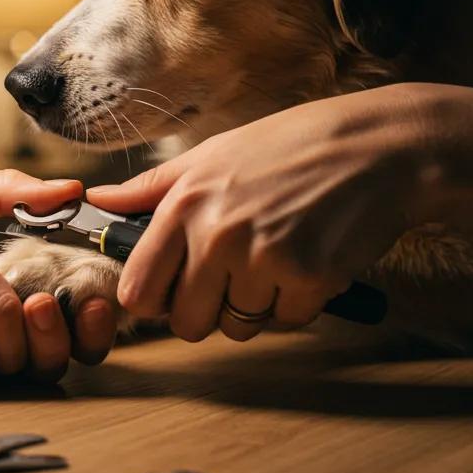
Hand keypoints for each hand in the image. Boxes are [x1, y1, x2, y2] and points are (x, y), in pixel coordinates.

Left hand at [87, 84, 472, 341]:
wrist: (376, 146)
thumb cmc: (288, 148)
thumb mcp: (208, 156)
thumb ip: (148, 189)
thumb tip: (96, 201)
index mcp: (183, 205)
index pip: (138, 290)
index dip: (154, 299)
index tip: (173, 289)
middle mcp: (216, 234)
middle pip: (186, 323)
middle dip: (207, 310)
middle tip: (233, 276)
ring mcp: (263, 258)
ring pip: (238, 326)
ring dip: (256, 304)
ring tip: (276, 255)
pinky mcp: (309, 278)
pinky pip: (287, 322)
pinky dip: (297, 303)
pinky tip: (308, 260)